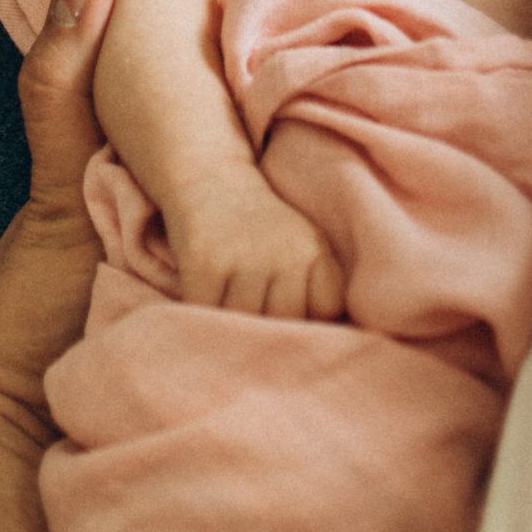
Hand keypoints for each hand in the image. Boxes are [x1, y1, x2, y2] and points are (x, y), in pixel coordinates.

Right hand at [163, 167, 345, 318]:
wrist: (209, 179)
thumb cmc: (259, 228)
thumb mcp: (301, 245)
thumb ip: (312, 292)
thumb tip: (318, 352)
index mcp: (315, 248)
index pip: (327, 311)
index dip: (311, 324)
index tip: (294, 320)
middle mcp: (285, 251)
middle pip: (287, 323)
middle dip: (273, 334)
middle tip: (258, 328)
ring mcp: (243, 257)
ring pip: (246, 324)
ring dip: (236, 330)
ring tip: (231, 320)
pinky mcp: (204, 263)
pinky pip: (209, 314)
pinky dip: (205, 319)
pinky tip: (206, 308)